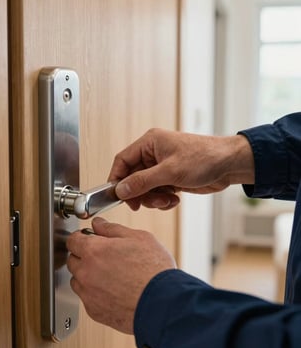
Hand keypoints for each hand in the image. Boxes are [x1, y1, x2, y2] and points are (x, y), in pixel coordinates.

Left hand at [66, 217, 175, 333]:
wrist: (163, 304)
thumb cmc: (154, 271)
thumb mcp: (138, 238)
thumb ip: (112, 229)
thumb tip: (98, 224)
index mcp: (94, 250)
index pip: (73, 240)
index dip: (81, 238)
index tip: (87, 239)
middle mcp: (86, 272)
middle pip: (73, 260)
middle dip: (84, 257)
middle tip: (104, 257)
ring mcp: (89, 294)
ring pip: (78, 281)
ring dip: (87, 276)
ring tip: (111, 275)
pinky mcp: (94, 312)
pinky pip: (88, 299)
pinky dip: (95, 294)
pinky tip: (113, 291)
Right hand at [108, 128, 254, 209]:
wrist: (230, 165)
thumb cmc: (204, 158)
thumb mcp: (170, 171)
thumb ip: (142, 181)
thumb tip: (120, 190)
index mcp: (149, 143)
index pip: (122, 160)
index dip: (117, 178)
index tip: (117, 196)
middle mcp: (153, 154)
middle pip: (132, 177)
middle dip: (139, 193)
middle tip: (143, 204)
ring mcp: (162, 167)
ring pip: (144, 188)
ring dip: (153, 198)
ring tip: (167, 200)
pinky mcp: (171, 178)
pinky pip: (157, 192)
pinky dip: (163, 199)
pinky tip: (175, 199)